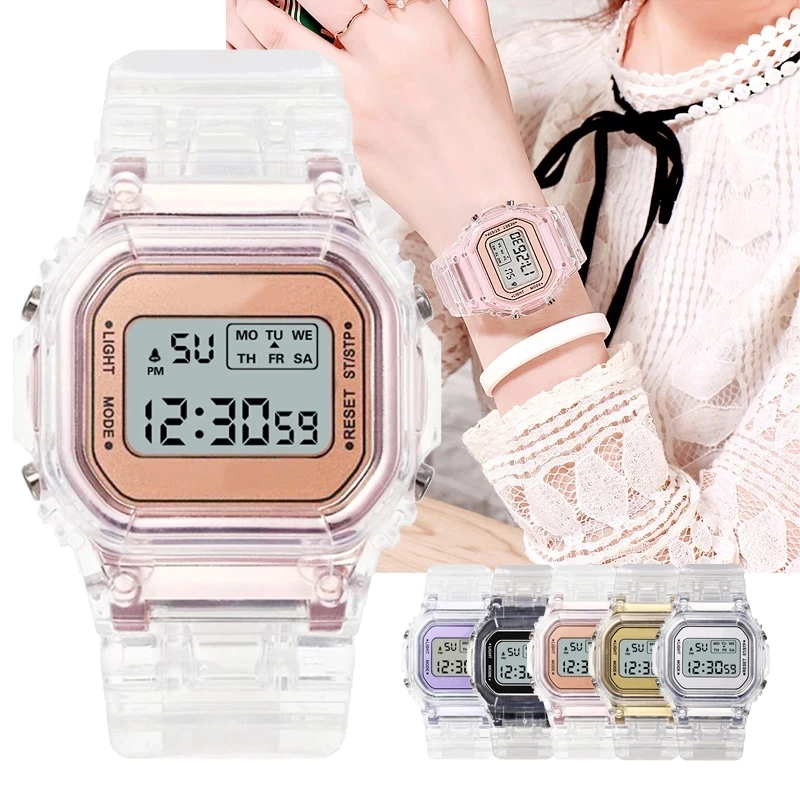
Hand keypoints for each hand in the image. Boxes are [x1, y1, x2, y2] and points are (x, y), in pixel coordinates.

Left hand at [233, 0, 544, 254]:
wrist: (478, 204)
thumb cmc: (484, 141)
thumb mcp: (484, 59)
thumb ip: (461, 7)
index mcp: (426, 26)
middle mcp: (387, 54)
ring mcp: (357, 96)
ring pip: (284, 35)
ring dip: (254, 12)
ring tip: (244, 6)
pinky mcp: (340, 133)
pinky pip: (289, 92)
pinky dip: (263, 67)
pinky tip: (250, 52)